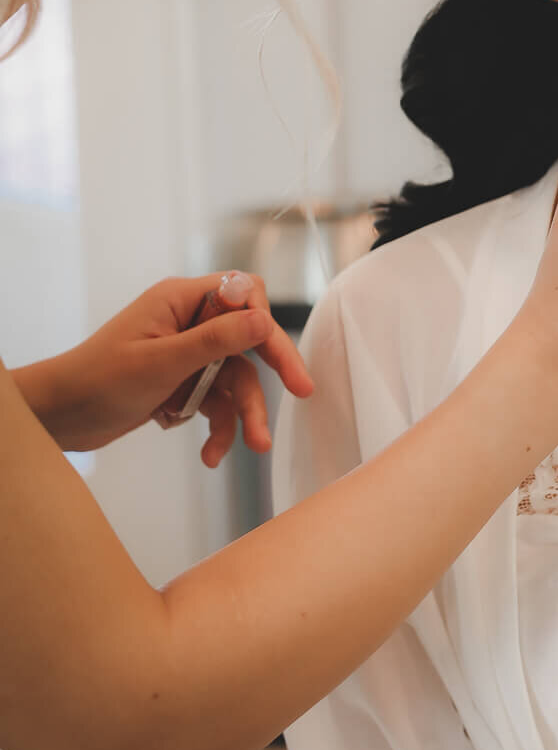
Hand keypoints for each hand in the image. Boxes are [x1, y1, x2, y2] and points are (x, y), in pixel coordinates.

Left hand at [14, 274, 313, 462]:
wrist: (60, 418)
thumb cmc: (99, 379)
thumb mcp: (163, 361)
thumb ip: (217, 339)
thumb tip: (264, 319)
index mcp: (182, 300)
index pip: (243, 294)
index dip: (264, 321)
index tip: (275, 354)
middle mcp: (188, 321)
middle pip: (247, 339)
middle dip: (271, 370)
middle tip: (304, 392)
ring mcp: (186, 354)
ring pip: (235, 378)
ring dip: (244, 413)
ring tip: (253, 448)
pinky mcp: (182, 384)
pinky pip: (215, 402)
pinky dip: (218, 427)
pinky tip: (211, 456)